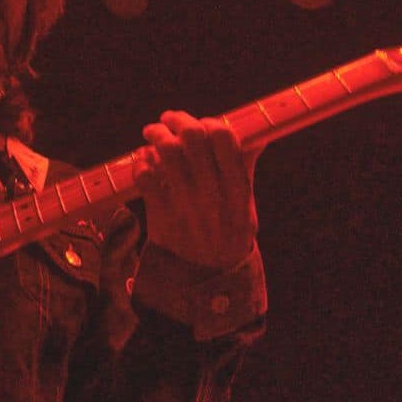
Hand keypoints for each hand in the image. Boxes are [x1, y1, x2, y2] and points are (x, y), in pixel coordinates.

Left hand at [135, 110, 259, 268]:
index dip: (209, 122)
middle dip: (177, 121)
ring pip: (167, 152)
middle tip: (168, 120)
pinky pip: (146, 177)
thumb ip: (245, 170)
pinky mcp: (162, 216)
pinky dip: (141, 163)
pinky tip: (143, 161)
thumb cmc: (227, 236)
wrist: (208, 280)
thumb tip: (259, 135)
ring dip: (155, 136)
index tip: (200, 123)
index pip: (224, 137)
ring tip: (151, 134)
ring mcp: (187, 205)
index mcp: (238, 189)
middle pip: (192, 137)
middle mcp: (213, 194)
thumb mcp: (245, 206)